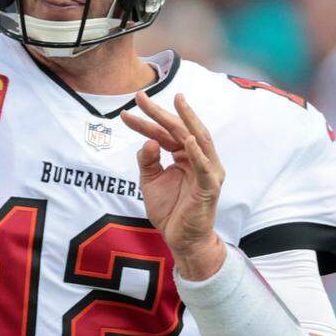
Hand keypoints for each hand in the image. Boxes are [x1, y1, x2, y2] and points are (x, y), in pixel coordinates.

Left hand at [121, 92, 225, 279]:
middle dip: (160, 112)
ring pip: (198, 140)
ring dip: (187, 120)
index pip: (164, 134)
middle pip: (179, 130)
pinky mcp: (209, 187)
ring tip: (177, 102)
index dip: (145, 122)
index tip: (125, 111)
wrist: (180, 239)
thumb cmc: (170, 210)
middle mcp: (198, 159)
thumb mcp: (150, 182)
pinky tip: (187, 139)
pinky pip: (205, 167)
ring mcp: (207, 171)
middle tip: (141, 96)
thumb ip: (147, 161)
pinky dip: (197, 152)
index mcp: (184, 156)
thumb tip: (147, 142)